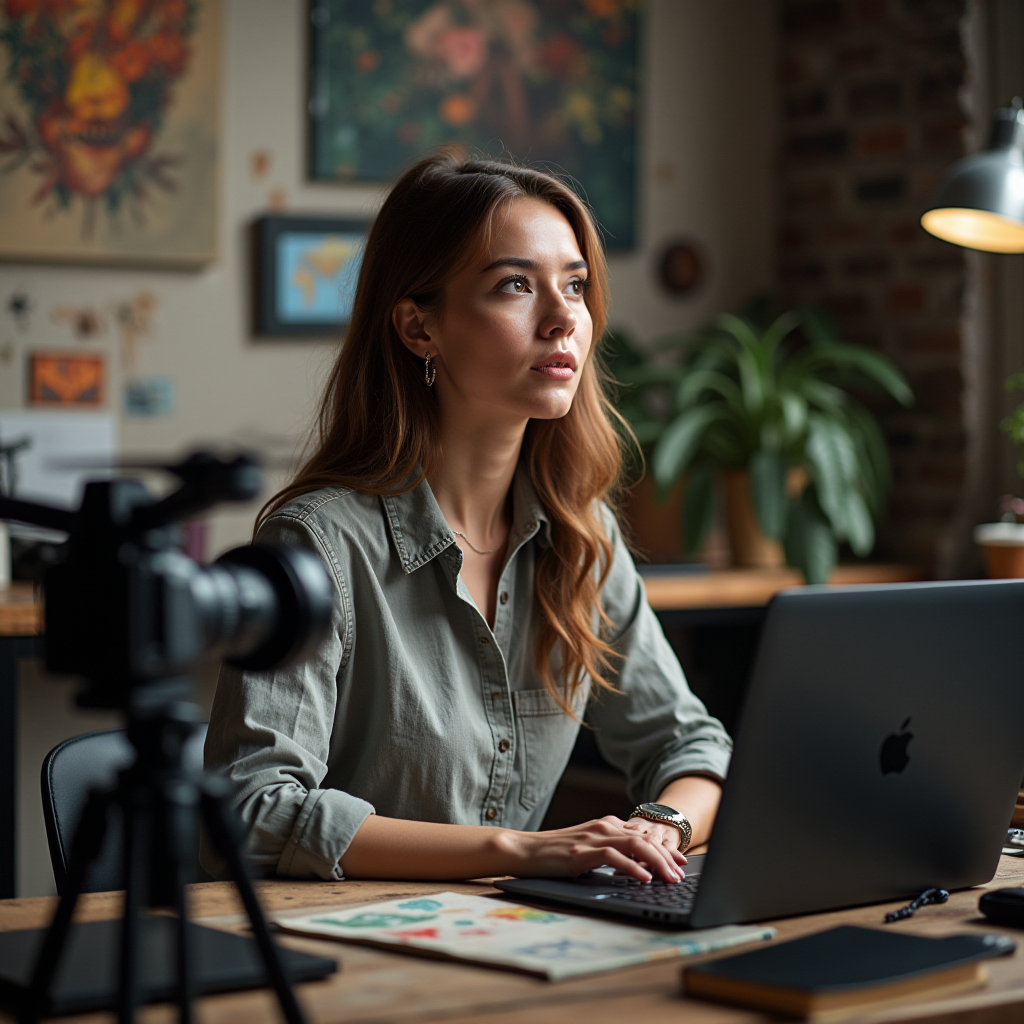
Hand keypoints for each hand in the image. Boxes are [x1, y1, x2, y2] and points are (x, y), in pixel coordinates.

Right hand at [497, 815, 685, 881]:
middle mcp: (604, 826)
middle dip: (667, 857)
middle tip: (680, 876)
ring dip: (657, 862)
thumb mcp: (589, 849)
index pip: (644, 834)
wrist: (525, 850)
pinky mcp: (582, 851)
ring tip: (669, 878)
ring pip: (635, 844)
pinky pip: (614, 856)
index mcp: (607, 824)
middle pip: (645, 838)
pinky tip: (644, 879)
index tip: (680, 863)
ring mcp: (593, 837)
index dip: (665, 848)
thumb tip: (638, 866)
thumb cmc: (556, 854)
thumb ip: (611, 851)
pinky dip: (632, 867)